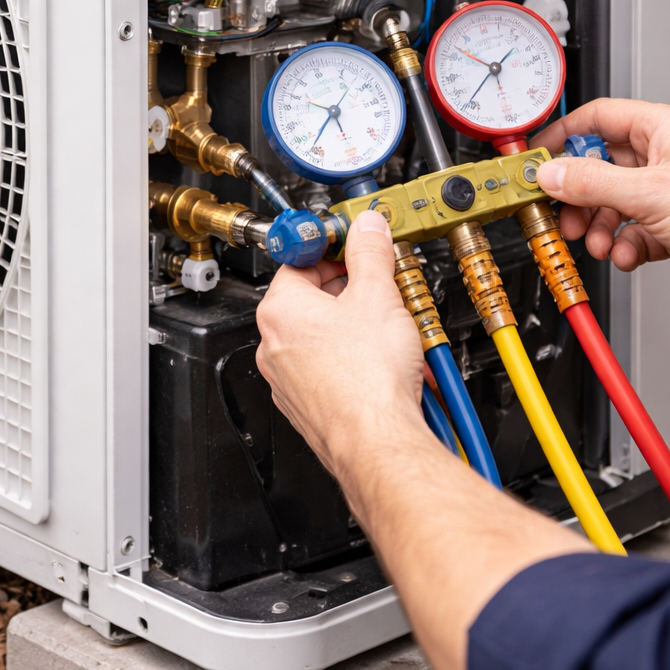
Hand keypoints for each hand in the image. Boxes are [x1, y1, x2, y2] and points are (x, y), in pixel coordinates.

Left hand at [256, 209, 590, 669]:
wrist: (379, 442)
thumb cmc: (368, 380)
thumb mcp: (379, 294)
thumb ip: (372, 251)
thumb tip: (368, 227)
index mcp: (280, 310)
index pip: (301, 258)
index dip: (335, 246)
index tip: (356, 241)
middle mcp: (275, 345)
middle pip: (315, 297)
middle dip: (354, 290)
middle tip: (386, 287)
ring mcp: (290, 380)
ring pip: (326, 336)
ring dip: (360, 326)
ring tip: (394, 328)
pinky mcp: (312, 406)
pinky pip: (334, 370)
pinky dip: (360, 361)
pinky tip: (390, 363)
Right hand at [532, 100, 669, 314]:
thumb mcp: (649, 192)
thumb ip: (592, 183)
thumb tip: (552, 174)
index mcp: (661, 129)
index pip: (597, 118)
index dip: (563, 135)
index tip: (536, 155)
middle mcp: (664, 157)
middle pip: (600, 167)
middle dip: (578, 195)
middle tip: (562, 213)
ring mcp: (668, 193)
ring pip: (613, 204)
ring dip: (600, 227)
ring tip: (598, 243)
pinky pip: (632, 232)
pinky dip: (624, 246)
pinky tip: (629, 256)